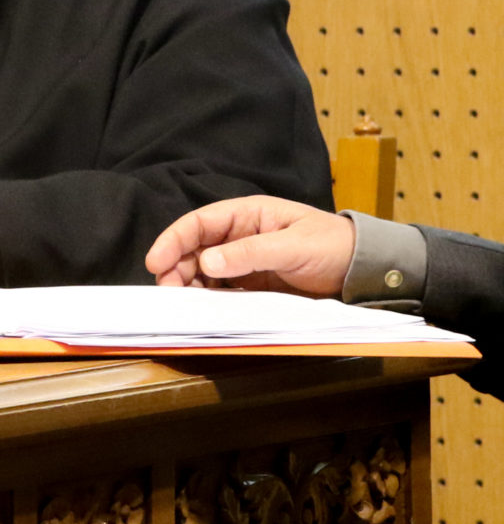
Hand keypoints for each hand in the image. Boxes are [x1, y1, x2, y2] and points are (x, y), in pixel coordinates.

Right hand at [145, 196, 351, 295]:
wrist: (367, 272)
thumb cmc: (333, 247)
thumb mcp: (293, 246)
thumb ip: (250, 253)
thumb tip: (207, 262)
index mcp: (247, 215)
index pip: (199, 223)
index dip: (173, 240)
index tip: (156, 263)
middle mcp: (240, 236)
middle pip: (195, 248)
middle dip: (177, 266)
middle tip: (168, 290)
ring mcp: (246, 261)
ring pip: (204, 271)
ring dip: (189, 284)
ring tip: (184, 301)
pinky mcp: (254, 285)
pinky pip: (223, 290)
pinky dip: (209, 298)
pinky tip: (204, 308)